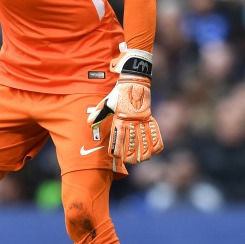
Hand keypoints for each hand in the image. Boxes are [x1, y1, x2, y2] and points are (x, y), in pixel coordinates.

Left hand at [88, 48, 163, 164]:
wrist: (134, 81)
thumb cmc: (118, 93)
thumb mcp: (107, 102)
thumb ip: (99, 114)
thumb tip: (88, 124)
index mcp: (120, 118)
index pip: (118, 137)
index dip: (118, 149)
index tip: (116, 157)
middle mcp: (132, 121)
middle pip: (133, 142)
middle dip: (132, 154)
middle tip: (130, 162)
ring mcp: (142, 119)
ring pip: (145, 139)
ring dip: (144, 151)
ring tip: (142, 160)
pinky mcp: (149, 117)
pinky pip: (154, 131)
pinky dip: (155, 141)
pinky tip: (154, 150)